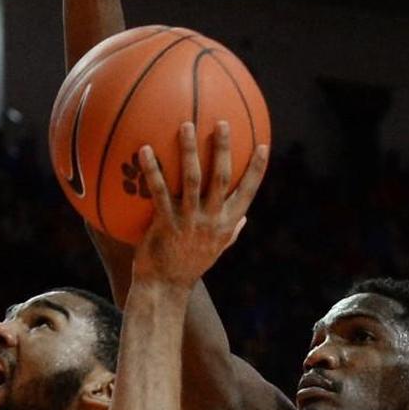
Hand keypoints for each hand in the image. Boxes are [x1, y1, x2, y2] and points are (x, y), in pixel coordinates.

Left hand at [132, 122, 268, 289]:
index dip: (257, 169)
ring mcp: (189, 221)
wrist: (166, 287)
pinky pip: (159, 192)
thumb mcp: (216, 250)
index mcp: (226, 224)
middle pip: (222, 178)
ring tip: (185, 125)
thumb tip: (245, 217)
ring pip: (193, 180)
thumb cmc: (190, 265)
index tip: (263, 145)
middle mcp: (211, 220)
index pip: (247, 192)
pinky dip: (153, 170)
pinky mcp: (166, 224)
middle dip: (224, 148)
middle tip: (222, 123)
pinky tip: (145, 150)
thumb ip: (231, 231)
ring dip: (189, 151)